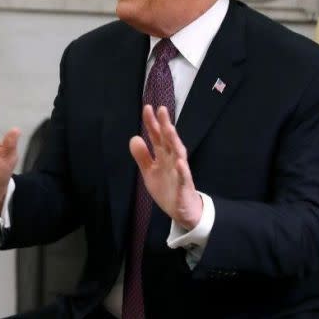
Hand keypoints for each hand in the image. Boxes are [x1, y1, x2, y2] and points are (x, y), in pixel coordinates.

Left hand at [129, 105, 202, 229]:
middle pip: (169, 140)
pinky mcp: (184, 186)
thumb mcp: (149, 171)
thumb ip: (142, 156)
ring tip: (170, 128)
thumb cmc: (167, 187)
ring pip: (178, 154)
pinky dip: (182, 170)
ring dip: (174, 141)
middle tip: (161, 109)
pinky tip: (180, 162)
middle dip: (165, 125)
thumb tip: (134, 137)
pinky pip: (184, 177)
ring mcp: (180, 172)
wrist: (181, 210)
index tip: (148, 108)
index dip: (152, 123)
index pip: (157, 136)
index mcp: (163, 156)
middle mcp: (173, 160)